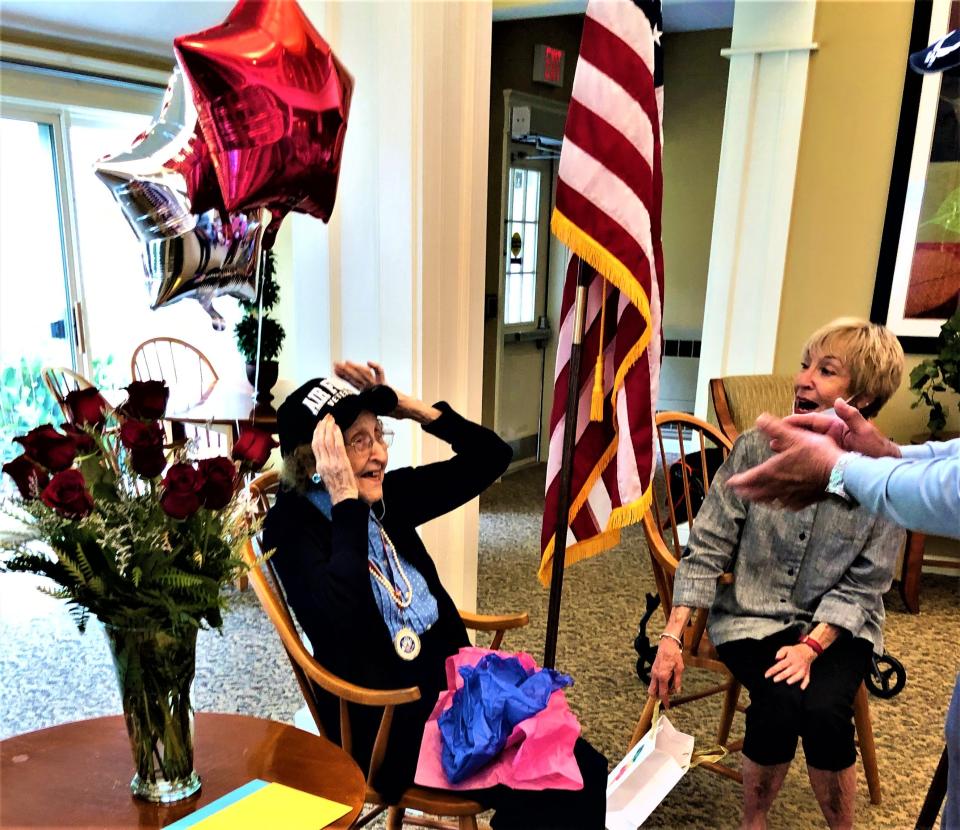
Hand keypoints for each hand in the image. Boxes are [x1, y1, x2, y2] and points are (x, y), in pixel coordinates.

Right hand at [312, 415, 358, 503]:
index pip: (315, 446)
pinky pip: (337, 445)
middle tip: (325, 417)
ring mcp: (332, 461)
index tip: (319, 425)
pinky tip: (337, 427)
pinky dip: (336, 435)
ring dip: (329, 428)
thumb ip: (325, 463)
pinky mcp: (341, 461)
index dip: (316, 433)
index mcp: (319, 465)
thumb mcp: (327, 475)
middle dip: (322, 427)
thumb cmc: (337, 487)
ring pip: (327, 441)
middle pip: (319, 441)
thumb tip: (326, 454)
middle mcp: (323, 462)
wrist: (343, 496)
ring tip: (331, 419)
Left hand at [334, 359, 440, 423]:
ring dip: (355, 368)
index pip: (352, 382)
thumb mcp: (372, 409)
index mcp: (367, 390)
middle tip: (335, 364)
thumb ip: (365, 406)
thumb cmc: (391, 409)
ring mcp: (377, 384)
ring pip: (365, 374)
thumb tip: (351, 413)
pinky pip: (381, 374)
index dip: (343, 377)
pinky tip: (368, 363)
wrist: (404, 409)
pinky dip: (375, 368)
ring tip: (346, 362)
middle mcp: (371, 385)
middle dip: (345, 370)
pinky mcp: (385, 385)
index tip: (334, 372)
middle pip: (356, 376)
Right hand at [648, 639, 683, 707]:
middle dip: (658, 697)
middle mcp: (655, 675)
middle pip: (652, 692)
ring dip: (659, 690)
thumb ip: (678, 681)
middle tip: (667, 697)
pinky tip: (667, 679)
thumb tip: (677, 691)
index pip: (663, 693)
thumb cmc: (674, 655)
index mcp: (663, 676)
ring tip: (670, 685)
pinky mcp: (653, 670)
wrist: (667, 644)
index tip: (667, 707)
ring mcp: (653, 672)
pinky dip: (659, 684)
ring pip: (652, 687)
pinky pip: (653, 681)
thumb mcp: (679, 668)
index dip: (665, 701)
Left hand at [725, 414, 844, 508]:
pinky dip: (780, 504)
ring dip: (760, 499)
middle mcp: (779, 486)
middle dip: (746, 492)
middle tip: (738, 492)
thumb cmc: (816, 454)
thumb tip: (758, 418)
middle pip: (757, 493)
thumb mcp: (794, 436)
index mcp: (773, 471)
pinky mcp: (804, 500)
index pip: (750, 478)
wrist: (841, 473)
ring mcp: (792, 496)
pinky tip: (782, 503)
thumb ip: (774, 428)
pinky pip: (788, 505)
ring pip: (770, 500)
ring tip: (755, 498)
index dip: (738, 481)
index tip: (730, 483)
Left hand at [764, 644, 815, 688]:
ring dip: (794, 679)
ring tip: (788, 682)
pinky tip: (801, 688)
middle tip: (775, 680)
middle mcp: (797, 664)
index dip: (773, 670)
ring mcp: (803, 669)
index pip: (780, 665)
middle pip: (789, 671)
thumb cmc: (794, 651)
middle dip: (782, 675)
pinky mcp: (807, 672)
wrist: (807, 650)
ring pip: (799, 675)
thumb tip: (776, 659)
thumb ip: (780, 653)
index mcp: (790, 659)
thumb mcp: (786, 648)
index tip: (767, 675)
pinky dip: (805, 683)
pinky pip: (807, 678)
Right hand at [782, 398, 900, 458]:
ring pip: (805, 446)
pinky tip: (788, 462)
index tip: (781, 422)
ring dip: (791, 446)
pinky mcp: (830, 460)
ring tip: (774, 448)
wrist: (886, 470)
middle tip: (771, 437)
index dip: (796, 421)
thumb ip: (852, 416)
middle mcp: (831, 436)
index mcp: (837, 427)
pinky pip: (811, 458)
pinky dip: (799, 458)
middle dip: (789, 434)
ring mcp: (830, 449)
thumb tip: (839, 401)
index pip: (812, 421)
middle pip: (805, 433)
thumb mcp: (865, 432)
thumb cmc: (878, 450)